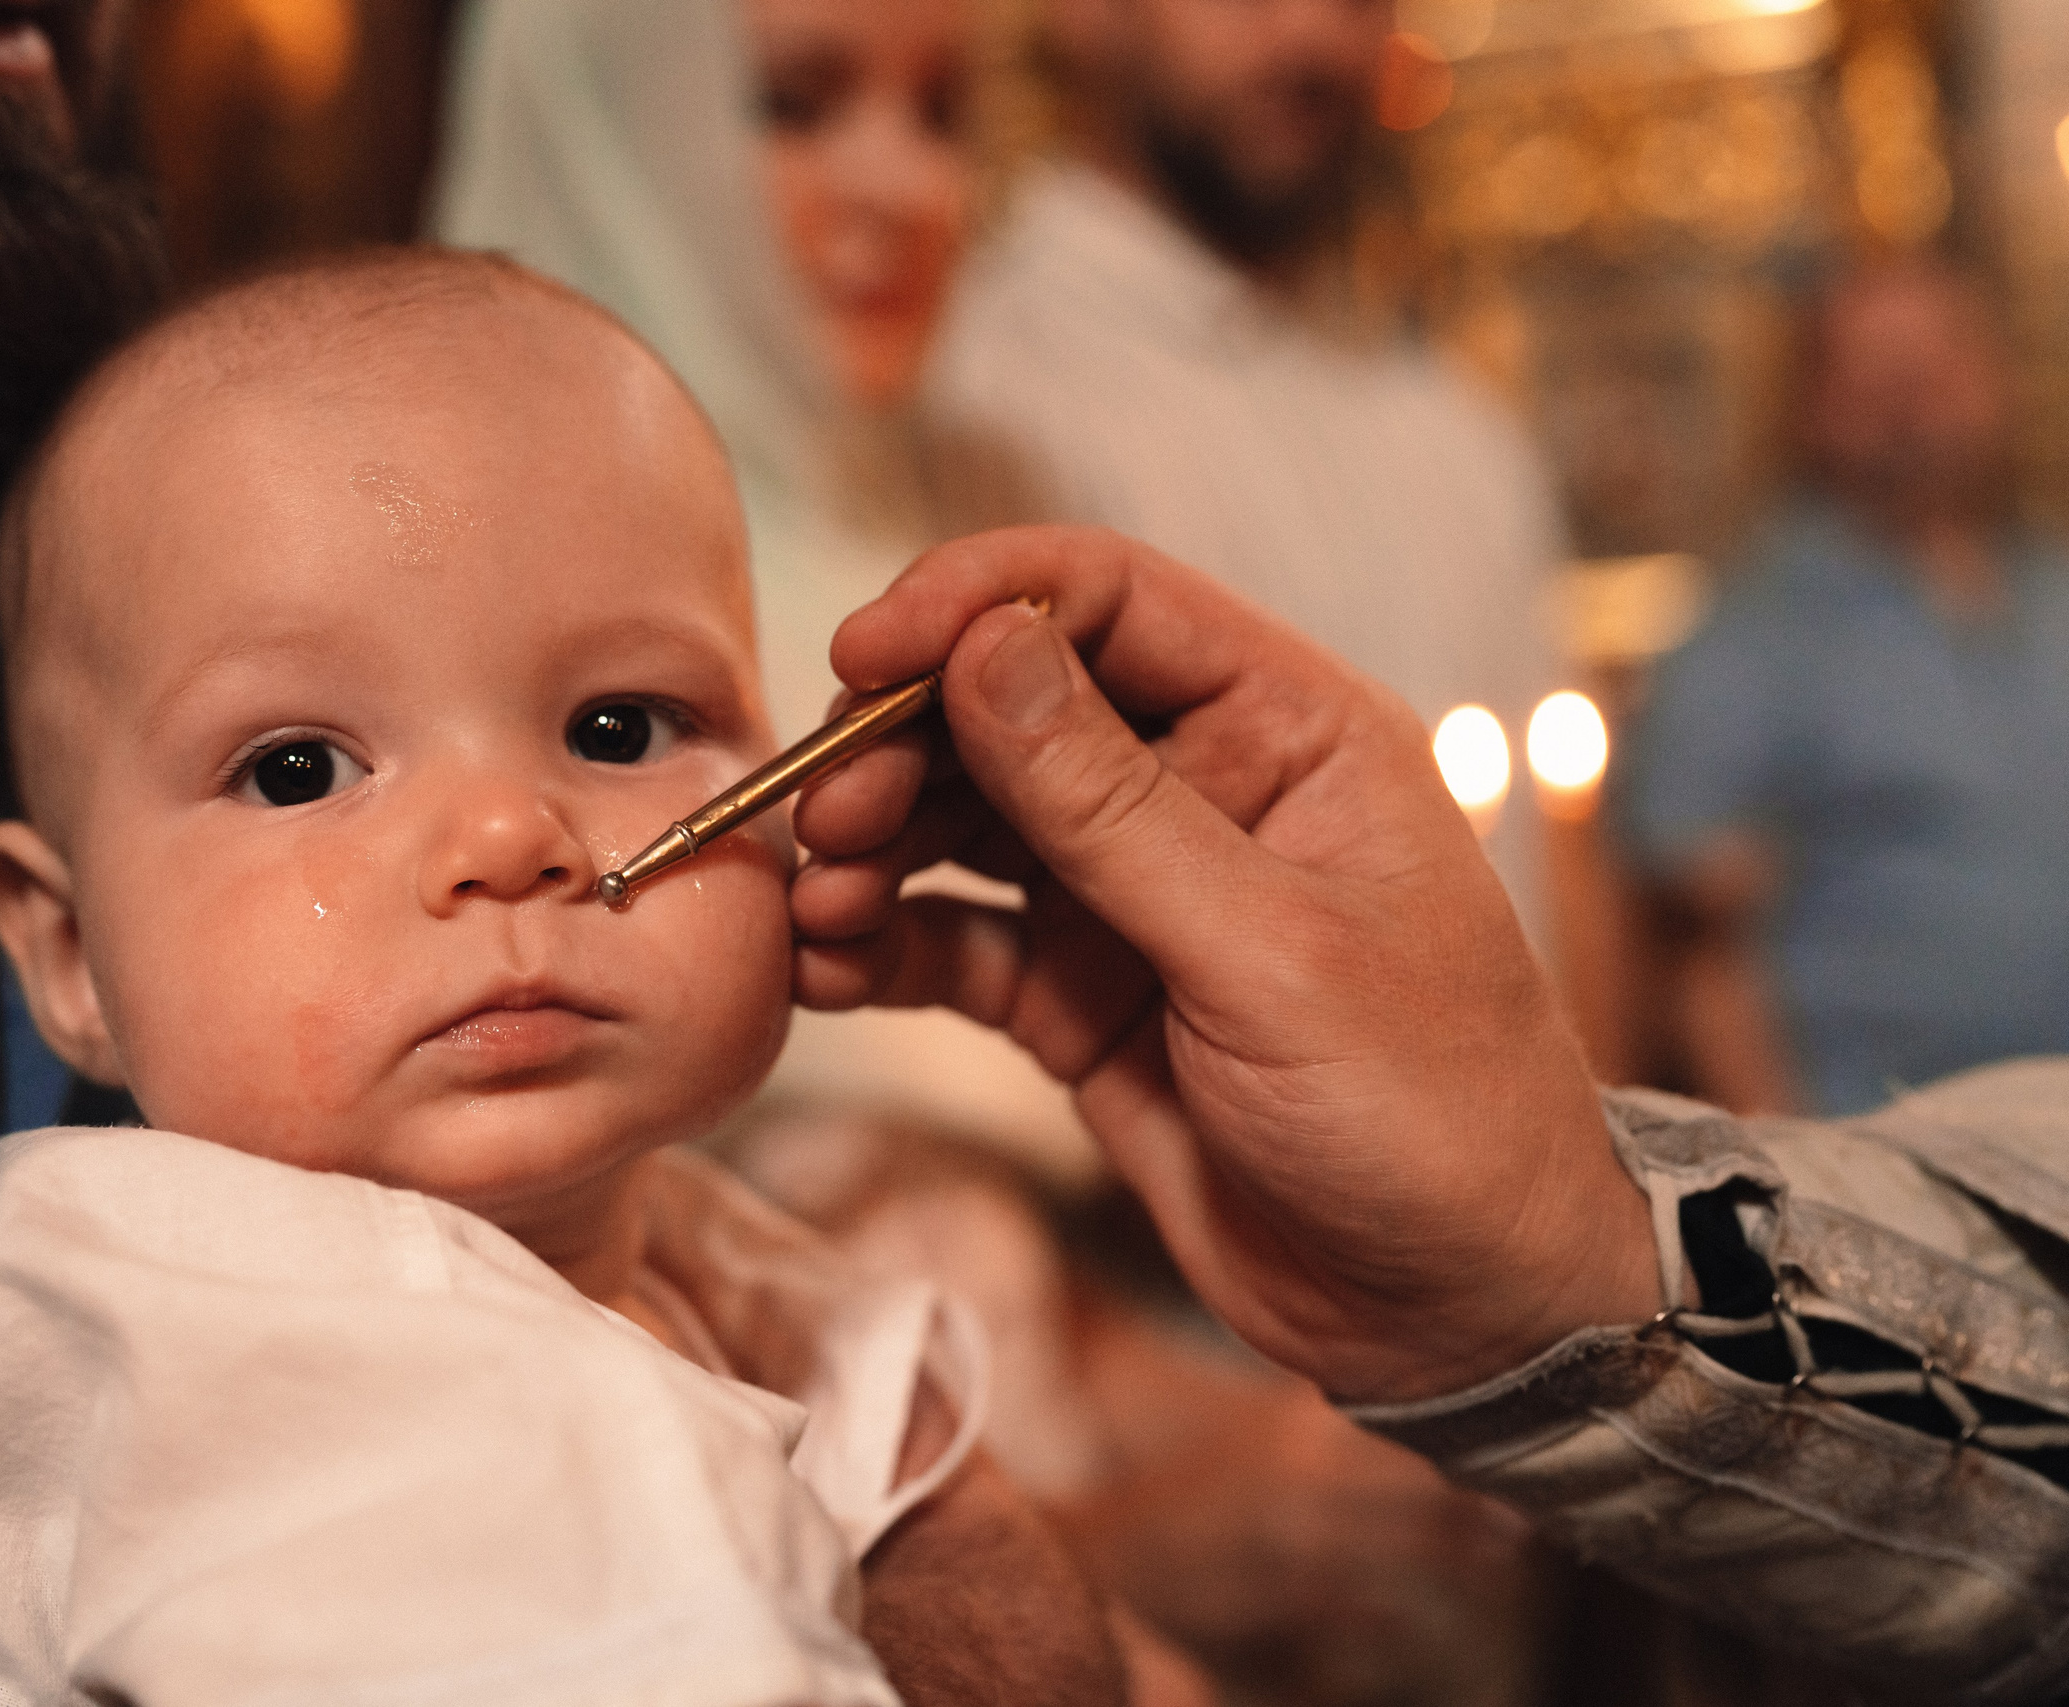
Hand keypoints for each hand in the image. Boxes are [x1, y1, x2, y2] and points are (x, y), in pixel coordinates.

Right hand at [791, 528, 1659, 1402]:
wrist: (1451, 1315)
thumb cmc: (1427, 1114)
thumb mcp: (1269, 953)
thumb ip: (1113, 806)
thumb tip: (981, 648)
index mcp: (1287, 732)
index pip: (1107, 601)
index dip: (974, 605)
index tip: (862, 658)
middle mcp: (1199, 790)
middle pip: (1008, 705)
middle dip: (899, 744)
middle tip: (831, 817)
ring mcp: (1128, 896)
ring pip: (962, 820)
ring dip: (876, 846)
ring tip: (822, 904)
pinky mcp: (1075, 995)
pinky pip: (953, 941)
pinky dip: (883, 944)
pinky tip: (825, 967)